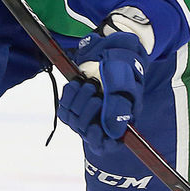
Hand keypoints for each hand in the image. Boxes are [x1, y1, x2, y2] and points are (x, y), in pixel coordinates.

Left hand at [57, 31, 147, 148]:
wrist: (111, 46)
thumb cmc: (123, 65)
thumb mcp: (124, 84)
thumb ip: (118, 109)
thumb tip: (113, 133)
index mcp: (121, 120)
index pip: (106, 144)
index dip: (98, 140)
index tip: (93, 128)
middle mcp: (104, 119)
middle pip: (87, 132)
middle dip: (87, 111)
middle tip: (93, 90)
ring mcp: (88, 111)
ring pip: (74, 121)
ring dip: (77, 102)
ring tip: (87, 84)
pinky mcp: (76, 103)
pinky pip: (64, 110)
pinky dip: (68, 97)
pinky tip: (75, 84)